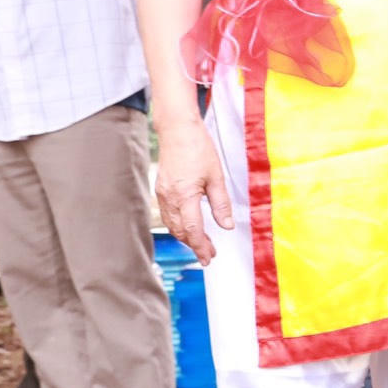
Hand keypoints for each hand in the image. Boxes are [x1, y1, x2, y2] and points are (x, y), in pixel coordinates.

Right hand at [153, 117, 234, 261]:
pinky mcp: (161, 189)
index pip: (193, 229)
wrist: (177, 130)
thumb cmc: (198, 149)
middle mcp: (170, 198)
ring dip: (185, 237)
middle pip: (180, 231)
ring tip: (201, 244)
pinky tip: (188, 227)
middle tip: (208, 255)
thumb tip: (226, 226)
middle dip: (194, 245)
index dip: (200, 246)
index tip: (208, 257)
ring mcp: (162, 194)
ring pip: (172, 224)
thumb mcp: (216, 177)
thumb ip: (221, 204)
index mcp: (185, 195)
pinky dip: (178, 225)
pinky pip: (168, 214)